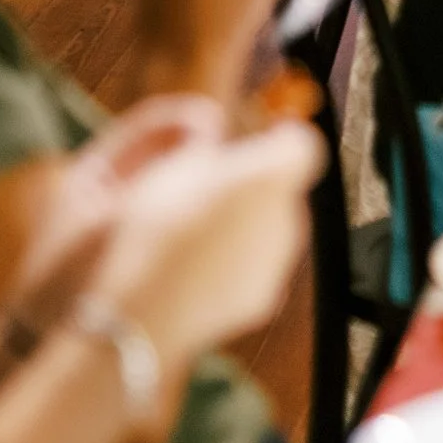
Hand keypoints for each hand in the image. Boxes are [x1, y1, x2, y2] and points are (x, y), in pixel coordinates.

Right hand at [87, 123, 320, 442]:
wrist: (145, 308)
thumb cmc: (153, 227)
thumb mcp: (174, 164)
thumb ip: (203, 145)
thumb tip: (211, 134)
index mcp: (272, 173)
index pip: (297, 142)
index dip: (276, 138)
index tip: (256, 139)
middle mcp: (288, 215)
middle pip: (279, 188)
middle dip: (250, 185)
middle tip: (206, 190)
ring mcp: (278, 261)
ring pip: (266, 229)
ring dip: (240, 225)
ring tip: (190, 234)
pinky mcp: (264, 296)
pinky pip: (253, 266)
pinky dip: (232, 263)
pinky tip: (193, 269)